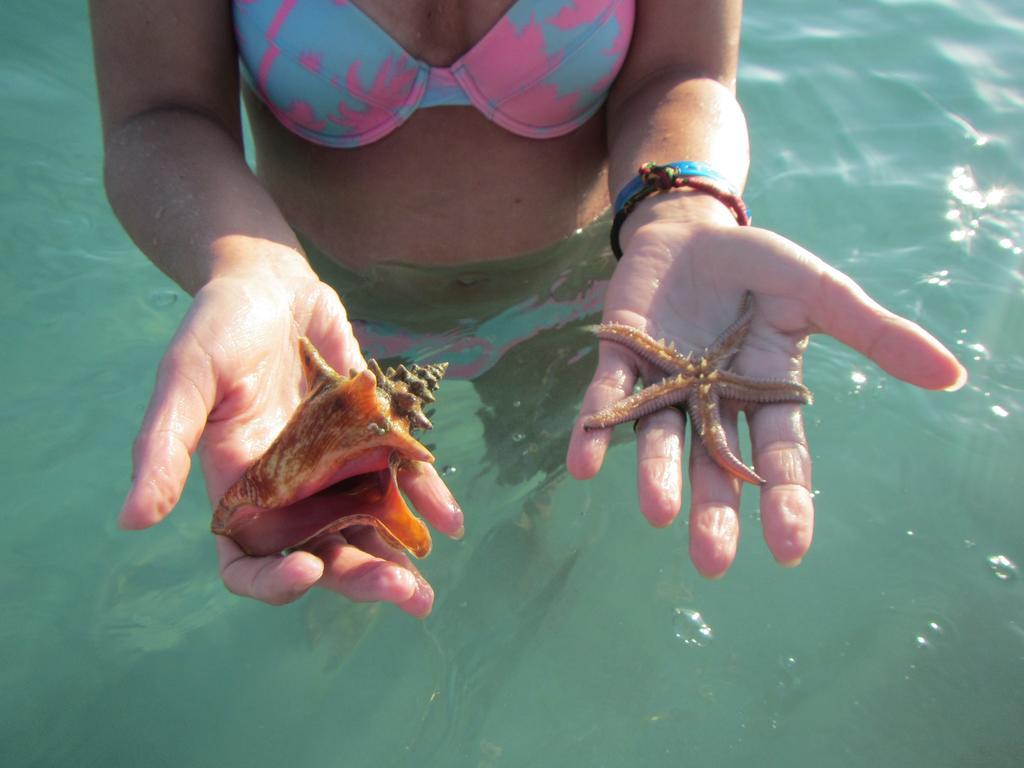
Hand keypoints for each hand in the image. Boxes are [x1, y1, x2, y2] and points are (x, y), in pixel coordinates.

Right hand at [120, 261, 462, 614]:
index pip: (249, 559)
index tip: (307, 572)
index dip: (273, 581)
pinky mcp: (371, 439)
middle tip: (403, 595)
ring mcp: (335, 467)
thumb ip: (162, 445)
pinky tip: (449, 520)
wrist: (269, 281)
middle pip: (322, 553)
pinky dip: (425, 500)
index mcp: (241, 489)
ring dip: (397, 560)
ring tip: (424, 592)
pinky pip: (401, 478)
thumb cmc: (218, 327)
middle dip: (359, 579)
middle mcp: (291, 490)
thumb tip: (131, 520)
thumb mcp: (187, 378)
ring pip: (365, 528)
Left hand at [567, 216, 965, 576]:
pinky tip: (583, 462)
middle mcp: (712, 401)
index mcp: (764, 392)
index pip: (778, 454)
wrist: (691, 230)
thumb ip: (874, 332)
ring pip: (660, 439)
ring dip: (656, 475)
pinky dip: (593, 430)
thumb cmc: (759, 266)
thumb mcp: (819, 291)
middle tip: (713, 560)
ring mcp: (664, 382)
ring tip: (658, 513)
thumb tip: (953, 375)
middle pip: (714, 463)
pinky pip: (605, 399)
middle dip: (715, 509)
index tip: (788, 550)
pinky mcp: (621, 357)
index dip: (783, 499)